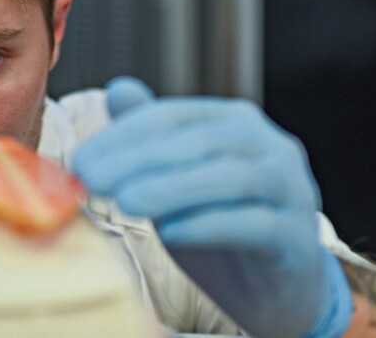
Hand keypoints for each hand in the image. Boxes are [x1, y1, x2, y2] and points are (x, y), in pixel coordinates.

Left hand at [71, 77, 351, 336]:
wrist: (278, 288)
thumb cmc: (219, 225)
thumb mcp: (177, 178)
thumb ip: (153, 136)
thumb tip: (118, 88)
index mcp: (235, 123)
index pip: (172, 117)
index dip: (122, 135)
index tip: (79, 159)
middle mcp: (269, 146)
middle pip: (198, 143)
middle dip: (137, 160)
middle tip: (90, 178)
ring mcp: (290, 190)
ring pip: (229, 179)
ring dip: (170, 188)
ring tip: (123, 202)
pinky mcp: (297, 237)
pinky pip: (254, 225)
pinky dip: (209, 225)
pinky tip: (169, 232)